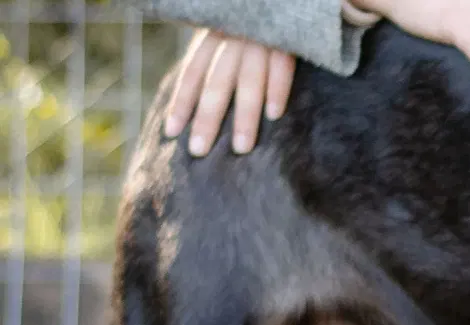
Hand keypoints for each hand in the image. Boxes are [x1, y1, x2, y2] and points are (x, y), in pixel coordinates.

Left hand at [164, 30, 295, 157]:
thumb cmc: (256, 16)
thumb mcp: (227, 24)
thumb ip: (217, 51)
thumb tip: (199, 91)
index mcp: (215, 33)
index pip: (193, 72)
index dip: (182, 103)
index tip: (172, 132)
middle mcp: (233, 37)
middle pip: (216, 83)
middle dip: (207, 119)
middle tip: (198, 152)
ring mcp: (260, 39)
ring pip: (248, 81)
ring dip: (244, 116)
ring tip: (240, 149)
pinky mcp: (287, 39)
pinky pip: (281, 68)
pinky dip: (278, 90)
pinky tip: (274, 116)